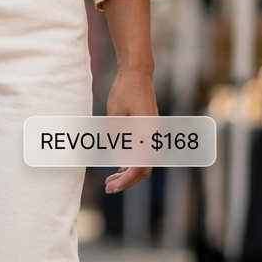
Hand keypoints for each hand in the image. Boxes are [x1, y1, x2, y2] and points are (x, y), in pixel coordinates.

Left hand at [104, 66, 157, 194]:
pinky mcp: (147, 132)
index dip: (126, 180)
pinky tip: (119, 169)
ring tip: (110, 181)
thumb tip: (119, 162)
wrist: (136, 74)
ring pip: (144, 163)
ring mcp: (151, 135)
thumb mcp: (115, 117)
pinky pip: (142, 154)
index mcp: (147, 135)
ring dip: (128, 174)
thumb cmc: (124, 92)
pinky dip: (132, 164)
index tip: (112, 185)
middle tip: (108, 187)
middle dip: (126, 181)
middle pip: (143, 170)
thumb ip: (117, 139)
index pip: (140, 167)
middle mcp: (153, 137)